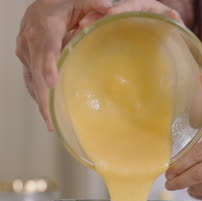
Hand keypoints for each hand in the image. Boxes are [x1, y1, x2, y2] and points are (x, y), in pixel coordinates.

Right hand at [17, 0, 182, 130]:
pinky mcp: (26, 59)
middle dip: (43, 95)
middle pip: (36, 71)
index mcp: (45, 27)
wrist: (39, 6)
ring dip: (40, 101)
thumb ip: (92, 3)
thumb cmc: (59, 4)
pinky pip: (30, 80)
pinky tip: (47, 111)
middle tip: (51, 117)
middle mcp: (32, 41)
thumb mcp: (76, 0)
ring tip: (51, 122)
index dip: (48, 66)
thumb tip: (108, 7)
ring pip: (32, 79)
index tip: (53, 82)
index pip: (46, 49)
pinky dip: (37, 95)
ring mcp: (26, 51)